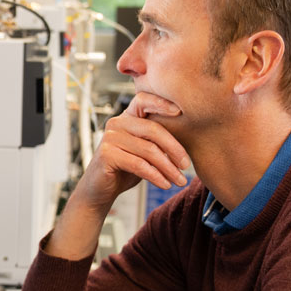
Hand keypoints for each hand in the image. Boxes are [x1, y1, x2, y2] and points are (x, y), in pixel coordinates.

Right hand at [76, 92, 190, 211]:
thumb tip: (189, 135)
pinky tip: (165, 184)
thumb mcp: (144, 150)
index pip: (144, 100)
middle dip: (174, 148)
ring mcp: (110, 138)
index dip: (161, 103)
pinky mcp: (106, 154)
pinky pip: (138, 164)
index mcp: (127, 117)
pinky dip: (156, 176)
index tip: (181, 111)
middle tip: (186, 165)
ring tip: (179, 180)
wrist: (100, 189)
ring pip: (148, 150)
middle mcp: (116, 123)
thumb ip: (158, 140)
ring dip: (168, 168)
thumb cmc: (126, 168)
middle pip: (153, 129)